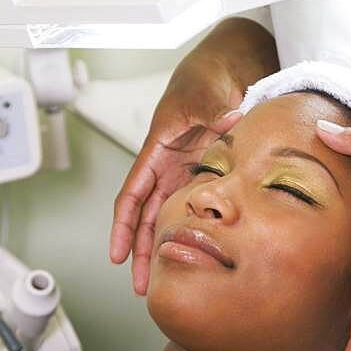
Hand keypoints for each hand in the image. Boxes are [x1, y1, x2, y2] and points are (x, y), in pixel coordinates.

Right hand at [110, 57, 243, 294]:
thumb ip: (219, 112)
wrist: (227, 64)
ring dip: (163, 244)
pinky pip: (195, 203)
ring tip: (162, 277)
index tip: (117, 254)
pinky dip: (193, 226)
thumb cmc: (207, 75)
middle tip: (142, 285)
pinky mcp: (208, 170)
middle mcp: (169, 162)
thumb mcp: (210, 94)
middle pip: (146, 214)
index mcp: (158, 147)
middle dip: (140, 250)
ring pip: (168, 214)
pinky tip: (198, 249)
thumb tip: (232, 121)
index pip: (133, 194)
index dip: (124, 226)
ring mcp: (188, 168)